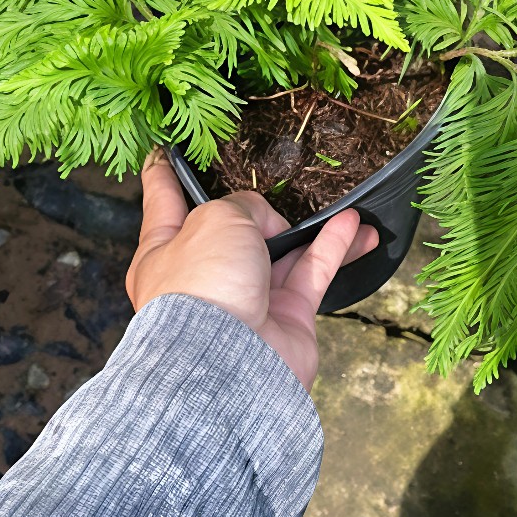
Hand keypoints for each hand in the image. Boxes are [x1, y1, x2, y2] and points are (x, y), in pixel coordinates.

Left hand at [126, 150, 378, 390]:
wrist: (228, 364)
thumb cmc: (202, 289)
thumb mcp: (216, 218)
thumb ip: (243, 206)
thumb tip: (271, 225)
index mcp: (164, 252)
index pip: (162, 202)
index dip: (163, 175)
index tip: (161, 153)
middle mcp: (203, 276)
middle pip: (231, 230)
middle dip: (252, 210)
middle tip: (272, 184)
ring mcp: (245, 299)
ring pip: (282, 252)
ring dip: (312, 229)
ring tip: (340, 204)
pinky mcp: (284, 319)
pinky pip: (312, 272)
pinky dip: (334, 247)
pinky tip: (355, 227)